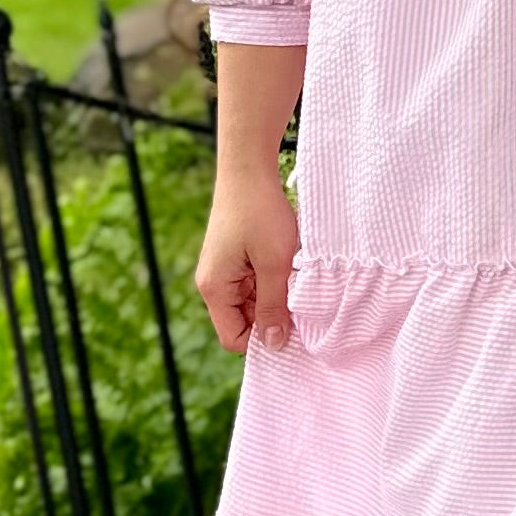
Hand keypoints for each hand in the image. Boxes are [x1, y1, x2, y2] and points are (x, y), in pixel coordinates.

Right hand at [195, 170, 300, 352]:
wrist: (248, 170)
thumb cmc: (260, 213)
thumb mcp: (274, 264)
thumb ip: (273, 307)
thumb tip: (274, 345)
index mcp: (215, 289)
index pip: (234, 339)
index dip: (263, 341)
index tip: (294, 330)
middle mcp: (214, 284)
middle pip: (243, 323)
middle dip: (271, 318)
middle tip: (301, 304)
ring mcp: (224, 271)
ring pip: (252, 304)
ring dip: (275, 298)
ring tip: (293, 279)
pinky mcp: (235, 260)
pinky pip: (254, 285)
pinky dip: (272, 283)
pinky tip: (288, 267)